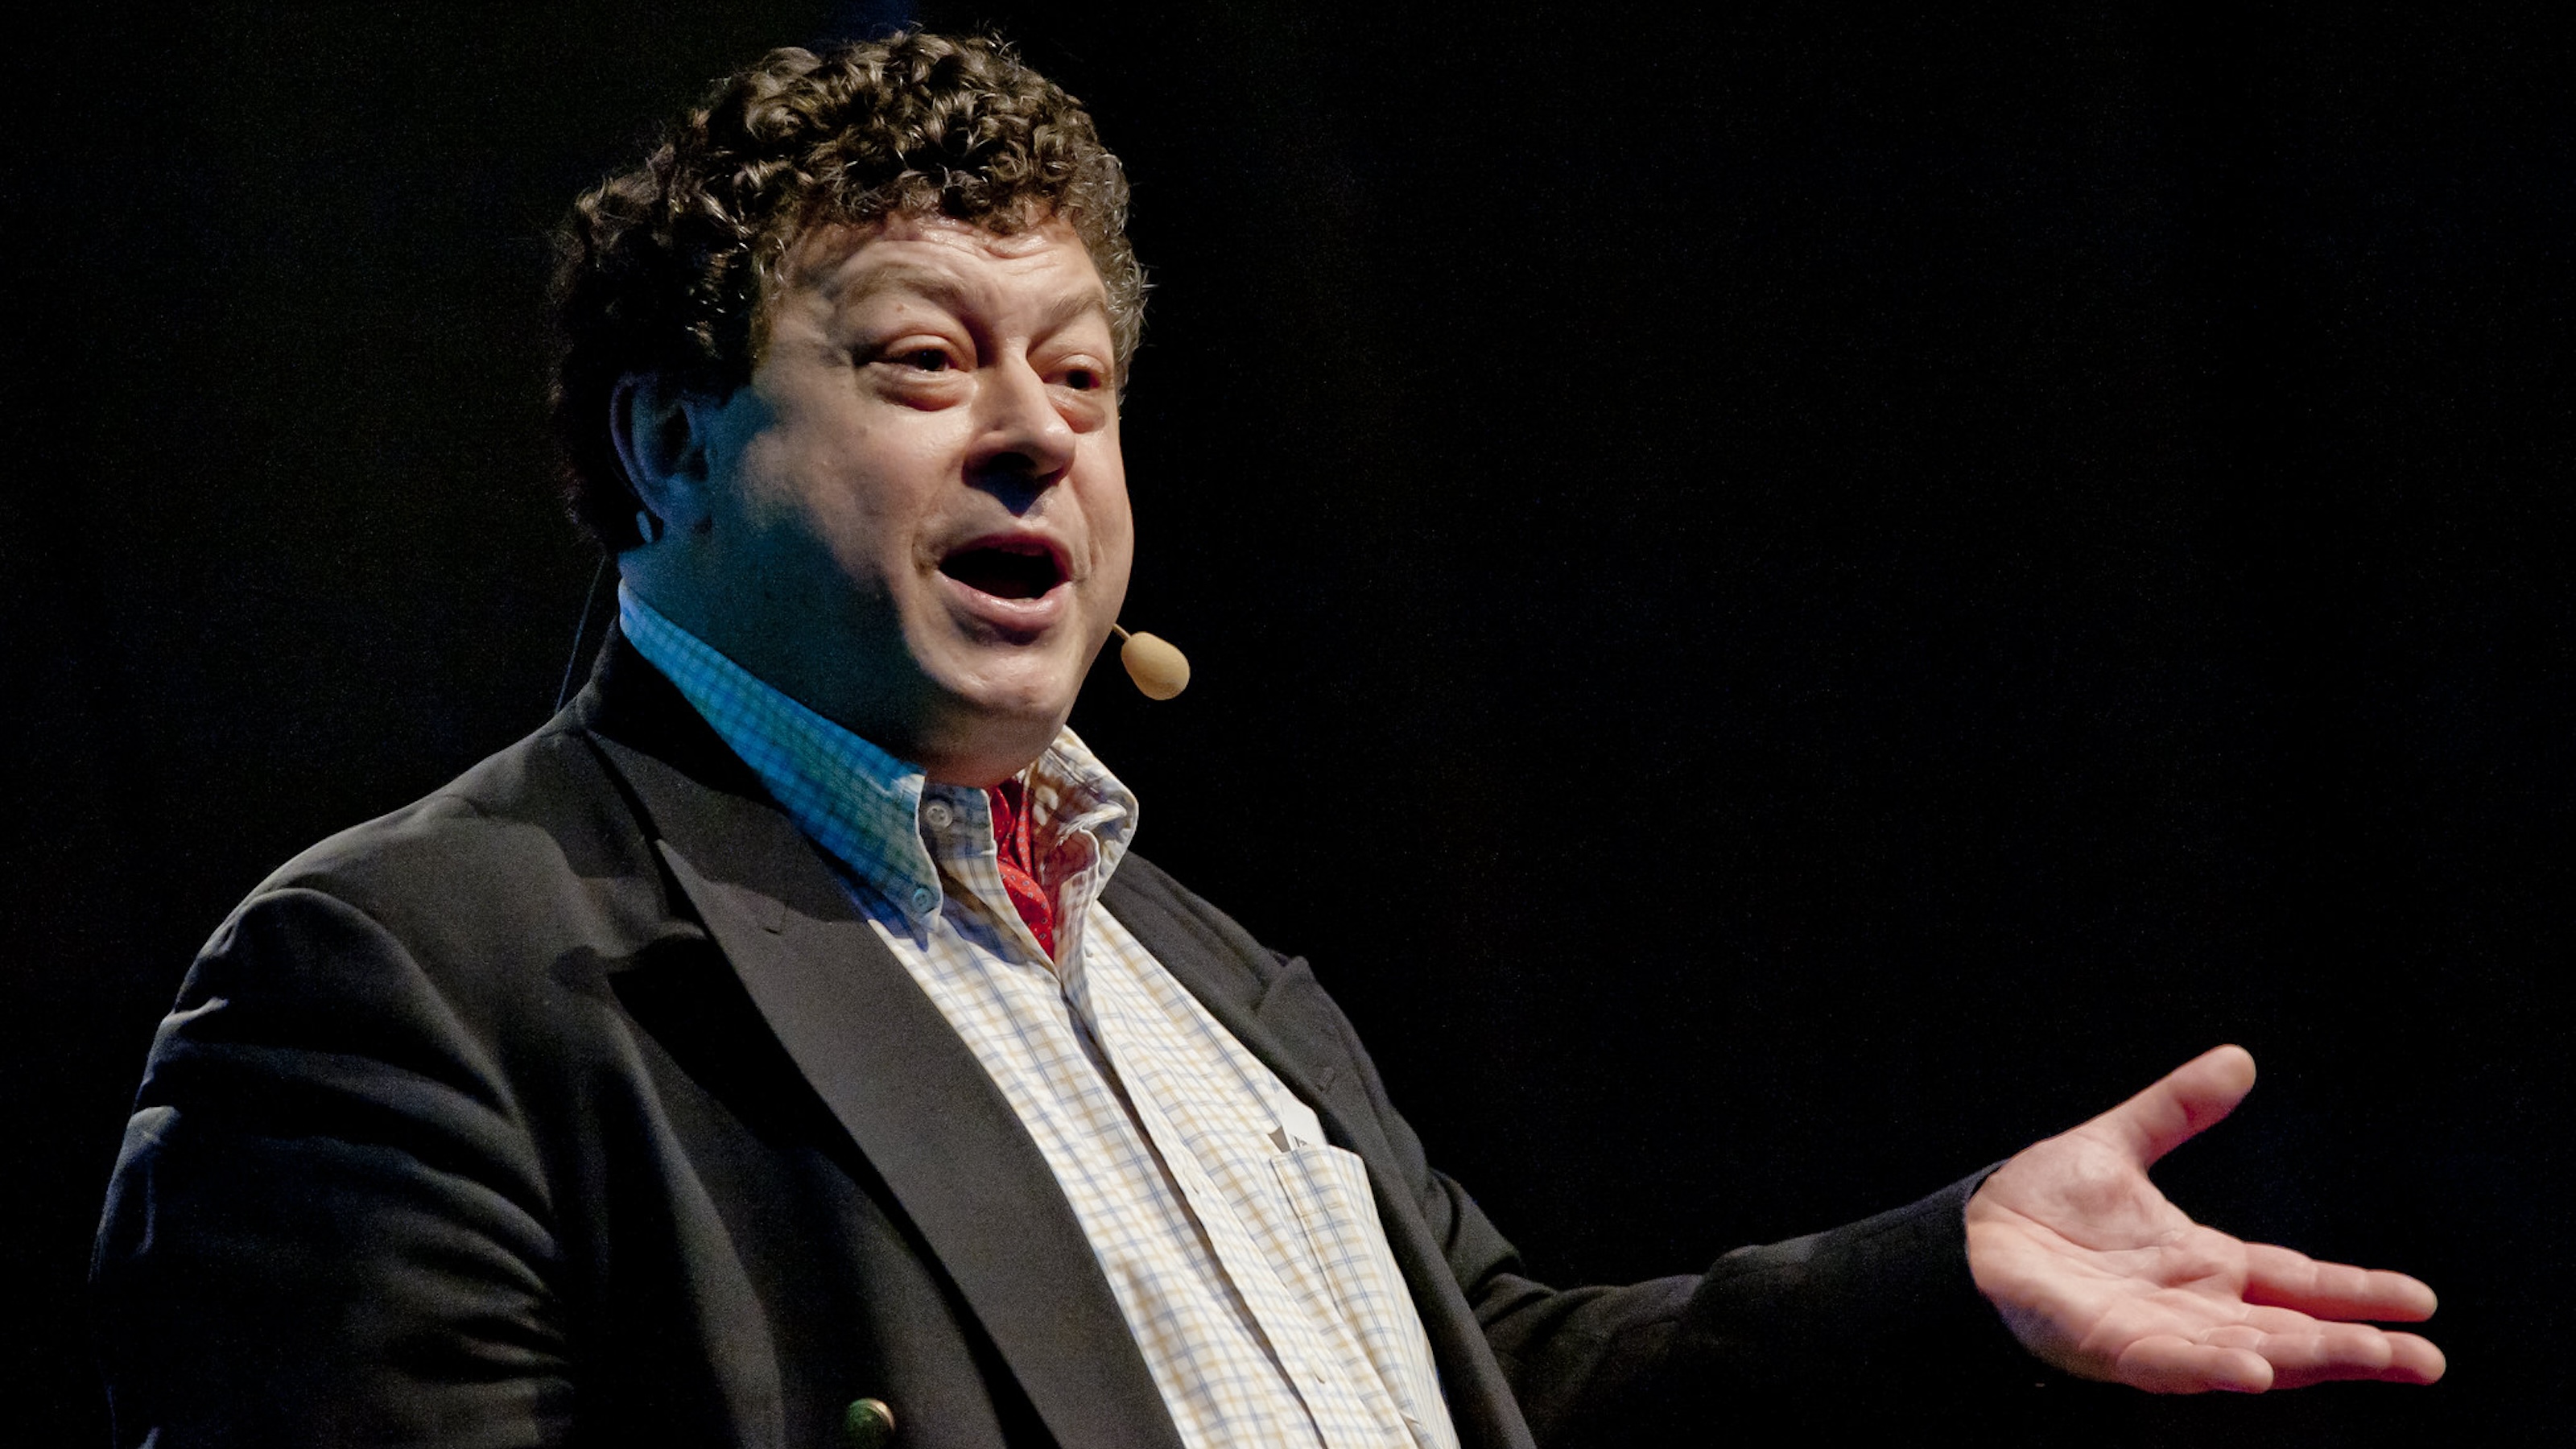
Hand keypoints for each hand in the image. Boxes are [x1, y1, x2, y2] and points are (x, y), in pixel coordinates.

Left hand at [1964, 1045, 2442, 1392]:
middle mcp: (2192, 1305)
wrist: (1965, 1237)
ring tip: (2369, 1359)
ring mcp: (2155, 1331)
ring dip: (2306, 1358)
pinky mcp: (2108, 1346)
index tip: (2422, 1301)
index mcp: (2204, 1263)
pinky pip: (2170, 1363)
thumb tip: (2238, 1059)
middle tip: (2425, 1360)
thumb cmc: (2038, 1206)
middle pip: (2291, 1329)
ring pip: (2247, 1350)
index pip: (2297, 1279)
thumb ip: (2177, 1109)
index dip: (2357, 1291)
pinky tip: (2253, 1369)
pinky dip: (2212, 1366)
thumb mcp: (2117, 1145)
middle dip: (2358, 1345)